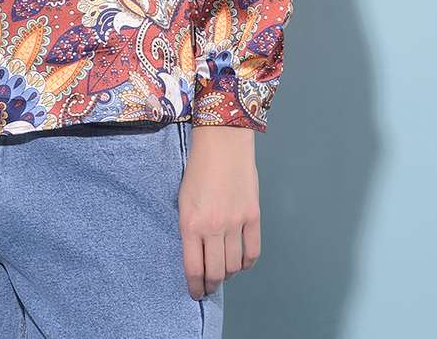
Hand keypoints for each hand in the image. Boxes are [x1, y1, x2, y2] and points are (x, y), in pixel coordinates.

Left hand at [178, 125, 260, 299]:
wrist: (222, 143)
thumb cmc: (198, 167)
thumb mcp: (183, 199)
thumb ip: (189, 227)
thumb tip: (197, 251)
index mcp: (190, 223)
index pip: (193, 268)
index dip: (195, 286)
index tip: (195, 292)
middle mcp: (213, 227)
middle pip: (215, 272)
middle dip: (211, 284)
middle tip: (210, 286)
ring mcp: (235, 223)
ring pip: (233, 265)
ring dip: (228, 273)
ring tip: (224, 272)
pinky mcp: (253, 216)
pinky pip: (252, 251)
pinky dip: (247, 262)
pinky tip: (241, 262)